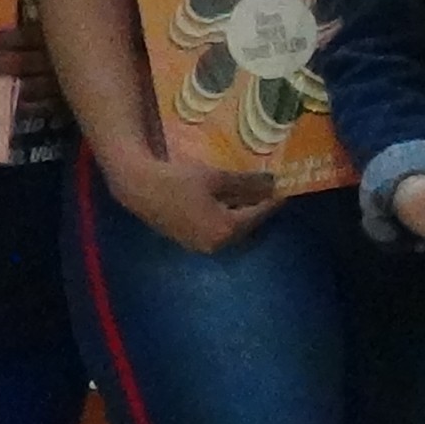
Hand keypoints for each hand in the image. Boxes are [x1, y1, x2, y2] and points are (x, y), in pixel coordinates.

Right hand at [103, 136, 276, 254]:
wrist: (138, 188)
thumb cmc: (177, 180)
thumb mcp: (216, 178)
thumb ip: (247, 183)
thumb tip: (274, 183)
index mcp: (226, 229)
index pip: (259, 214)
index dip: (274, 200)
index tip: (286, 189)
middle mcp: (217, 244)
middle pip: (247, 225)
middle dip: (259, 208)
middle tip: (269, 191)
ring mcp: (202, 246)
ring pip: (232, 230)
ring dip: (242, 214)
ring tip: (249, 195)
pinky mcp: (190, 242)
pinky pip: (218, 231)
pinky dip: (226, 218)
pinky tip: (225, 203)